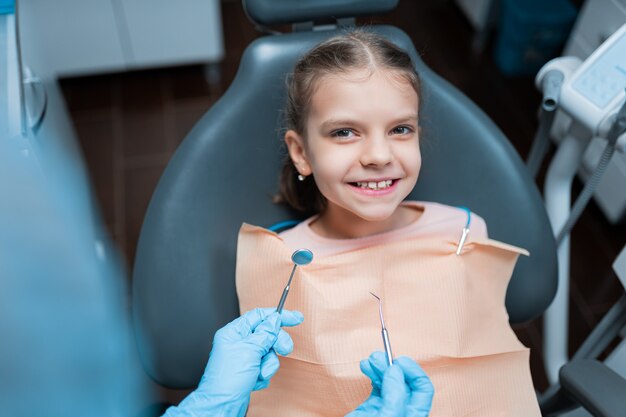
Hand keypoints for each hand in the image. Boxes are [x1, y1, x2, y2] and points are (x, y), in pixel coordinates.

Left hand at [162, 308, 303, 416]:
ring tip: (260, 372)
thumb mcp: (250, 350)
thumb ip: (265, 333)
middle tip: (284, 349)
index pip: (259, 316)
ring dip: (268, 364)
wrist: (222, 406)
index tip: (296, 318)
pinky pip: (265, 367)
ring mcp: (243, 358)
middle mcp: (238, 343)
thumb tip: (274, 320)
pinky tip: (255, 381)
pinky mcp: (248, 372)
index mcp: (233, 332)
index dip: (278, 316)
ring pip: (268, 353)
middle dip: (277, 343)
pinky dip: (263, 374)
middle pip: (266, 334)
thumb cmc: (227, 380)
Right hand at [346, 352, 433, 416]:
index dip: (412, 372)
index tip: (397, 360)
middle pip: (405, 381)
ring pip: (389, 381)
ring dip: (379, 366)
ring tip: (369, 360)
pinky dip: (371, 373)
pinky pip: (377, 385)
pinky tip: (365, 367)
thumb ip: (394, 396)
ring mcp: (388, 409)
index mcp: (412, 416)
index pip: (423, 389)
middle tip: (378, 356)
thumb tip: (395, 370)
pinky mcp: (373, 407)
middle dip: (392, 365)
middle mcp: (403, 412)